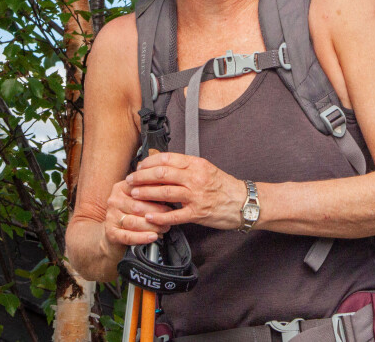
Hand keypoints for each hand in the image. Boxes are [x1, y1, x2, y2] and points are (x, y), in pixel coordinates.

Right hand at [103, 176, 170, 246]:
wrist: (114, 231)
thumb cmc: (132, 211)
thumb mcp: (139, 196)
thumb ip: (152, 190)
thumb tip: (171, 188)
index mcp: (121, 187)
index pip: (140, 188)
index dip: (157, 193)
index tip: (171, 196)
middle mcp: (114, 200)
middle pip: (138, 206)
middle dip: (157, 212)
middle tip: (170, 215)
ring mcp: (111, 216)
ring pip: (134, 222)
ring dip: (153, 226)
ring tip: (164, 227)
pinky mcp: (111, 232)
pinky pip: (128, 236)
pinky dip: (142, 237)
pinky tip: (153, 237)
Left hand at [126, 151, 244, 230]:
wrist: (243, 202)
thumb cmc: (223, 186)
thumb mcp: (205, 169)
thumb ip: (185, 166)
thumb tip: (161, 162)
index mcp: (197, 164)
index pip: (167, 158)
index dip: (149, 162)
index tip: (139, 167)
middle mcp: (196, 178)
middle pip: (162, 174)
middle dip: (142, 177)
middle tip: (131, 180)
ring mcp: (197, 196)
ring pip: (165, 192)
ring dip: (146, 193)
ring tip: (135, 194)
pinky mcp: (198, 213)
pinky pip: (174, 215)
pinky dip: (159, 216)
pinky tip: (148, 216)